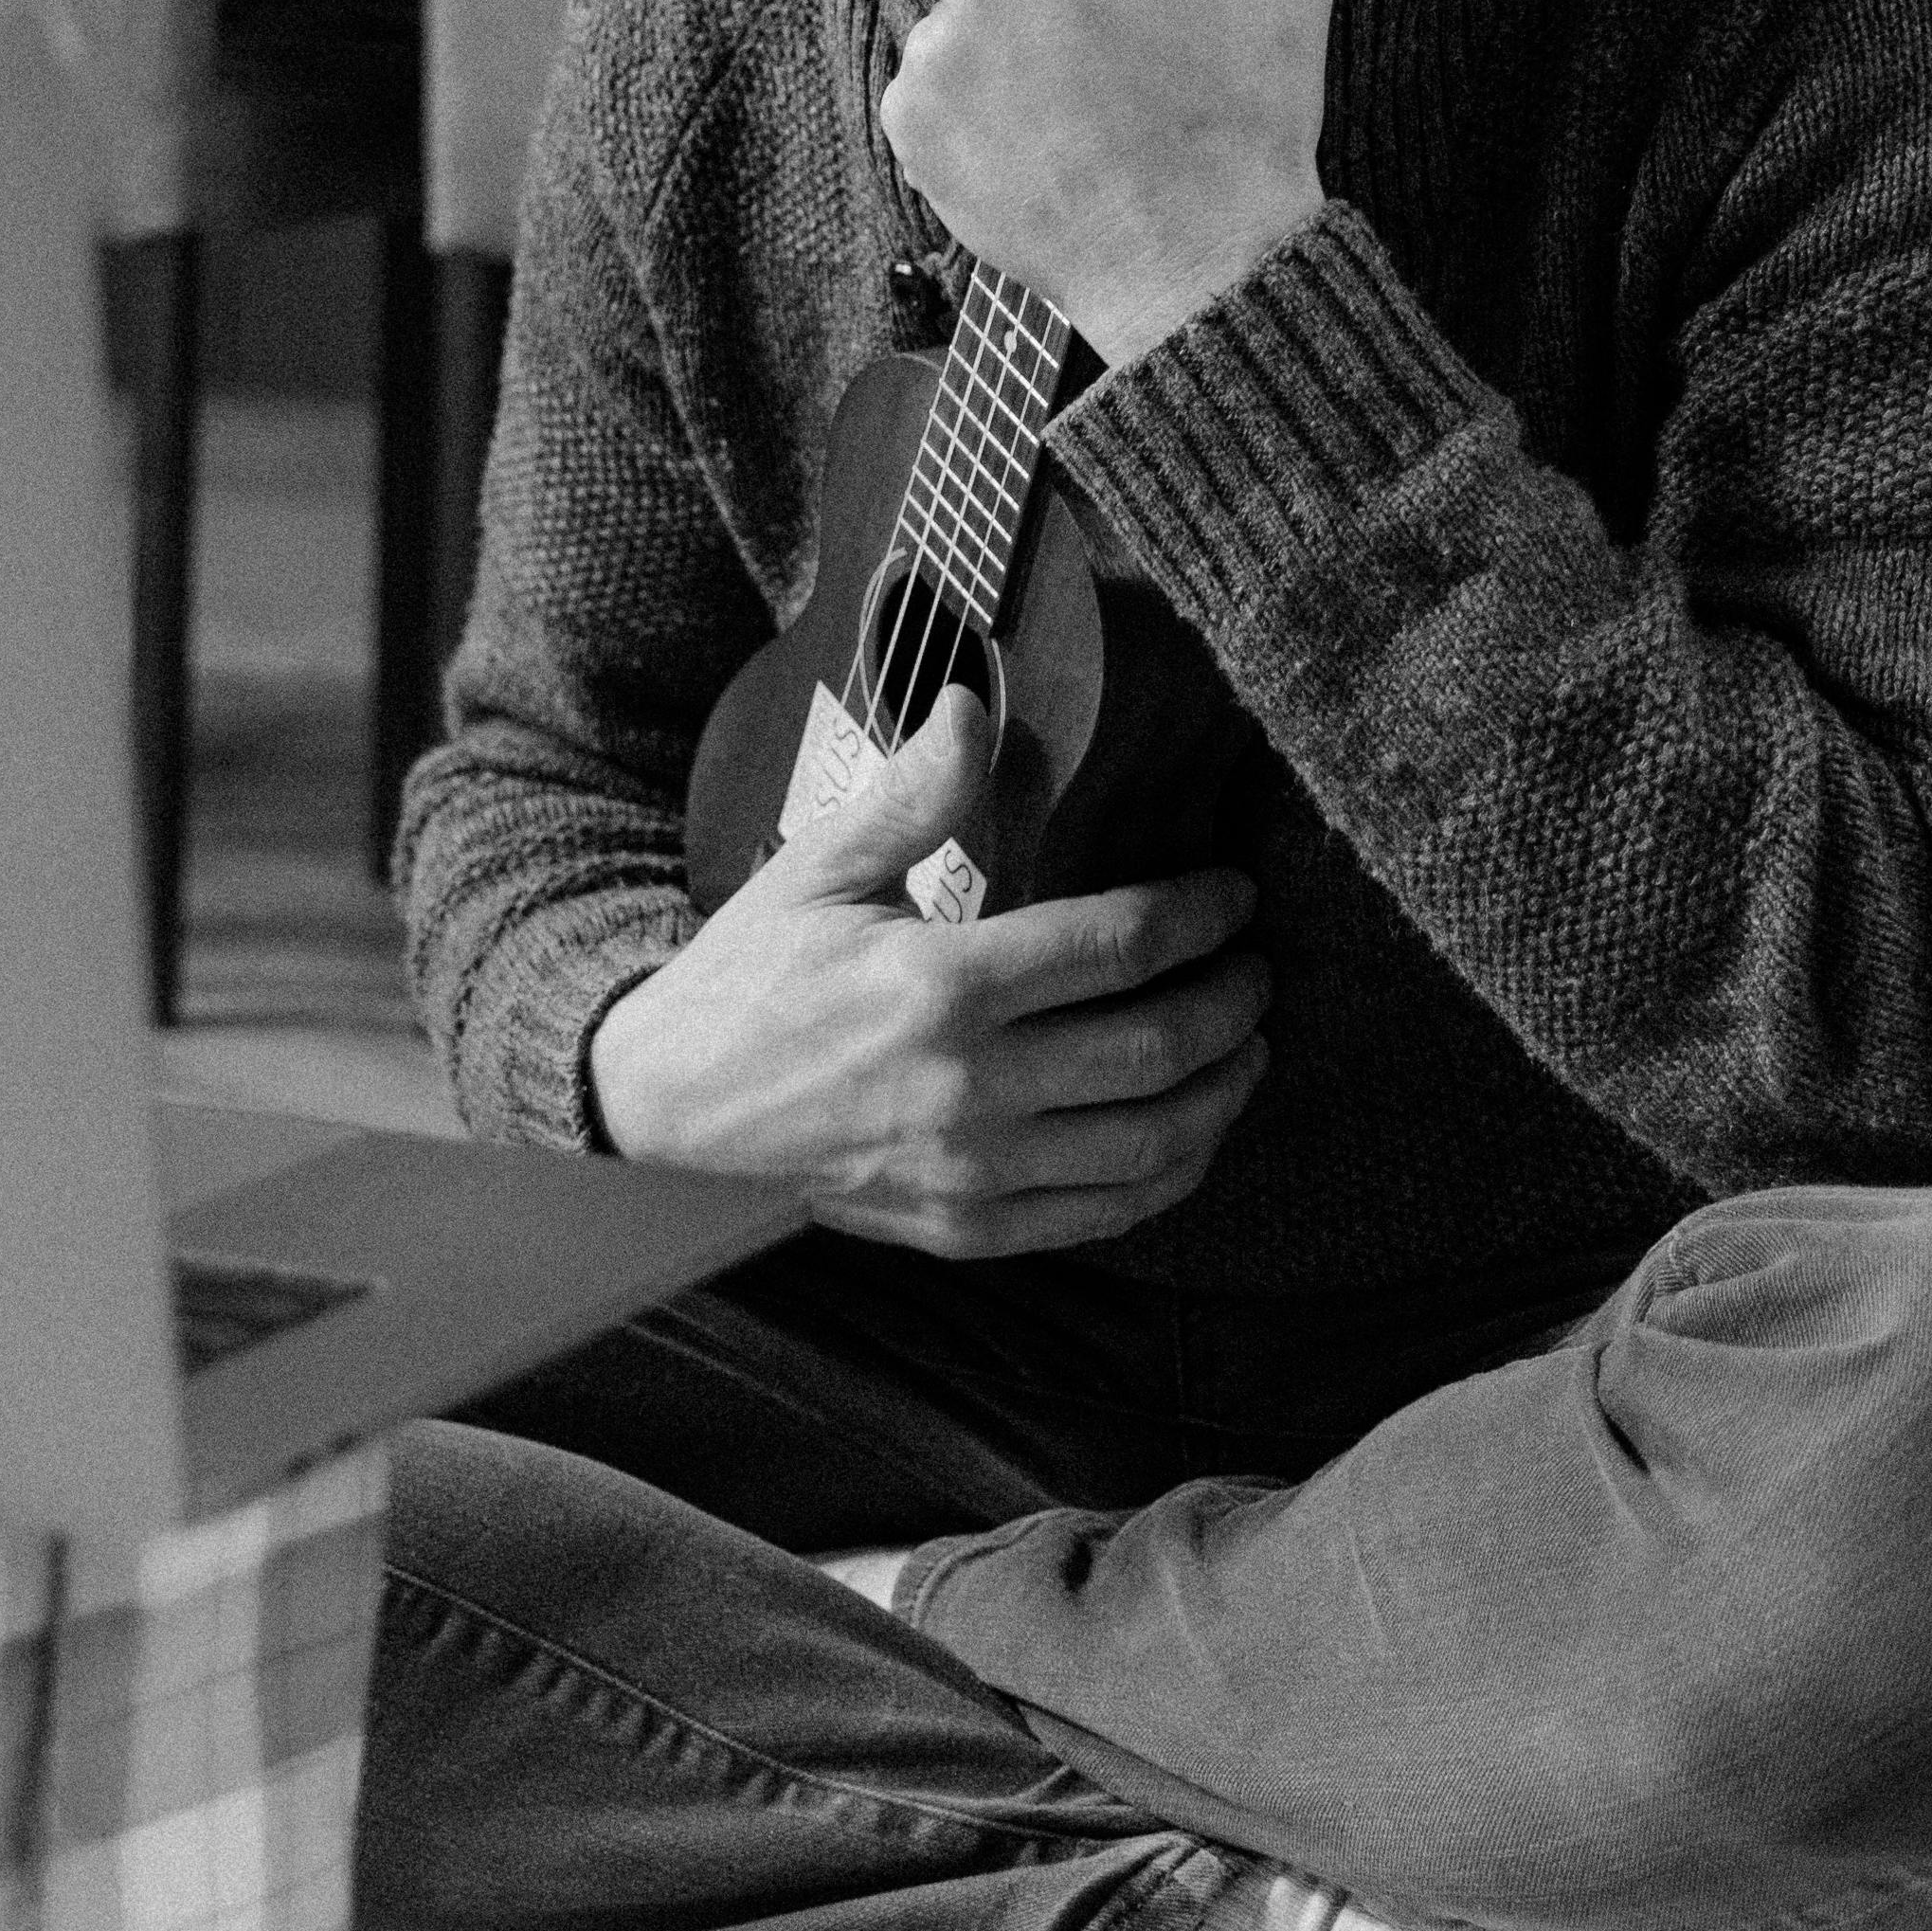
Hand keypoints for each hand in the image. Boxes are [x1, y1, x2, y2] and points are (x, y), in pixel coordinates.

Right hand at [585, 688, 1270, 1257]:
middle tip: (1258, 966)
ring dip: (1224, 1091)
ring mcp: (974, 1171)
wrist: (672, 1111)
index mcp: (939, 985)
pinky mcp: (969, 1228)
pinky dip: (1173, 1173)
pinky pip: (1107, 1213)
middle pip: (1157, 1047)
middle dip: (1234, 1001)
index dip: (1201, 914)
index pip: (1118, 946)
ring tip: (1248, 1043)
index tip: (1236, 892)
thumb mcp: (818, 868)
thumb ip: (914, 794)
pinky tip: (1194, 1129)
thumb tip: (980, 702)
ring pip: (1152, 1143)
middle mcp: (969, 1088)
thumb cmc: (752, 977)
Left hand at [879, 0, 1330, 365]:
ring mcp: (938, 52)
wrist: (1195, 261)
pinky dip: (973, 112)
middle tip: (1107, 58)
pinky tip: (1035, 146)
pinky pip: (934, 89)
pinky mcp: (908, 121)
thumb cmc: (1250, 120)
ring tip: (1072, 113)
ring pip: (967, 22)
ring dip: (1007, 51)